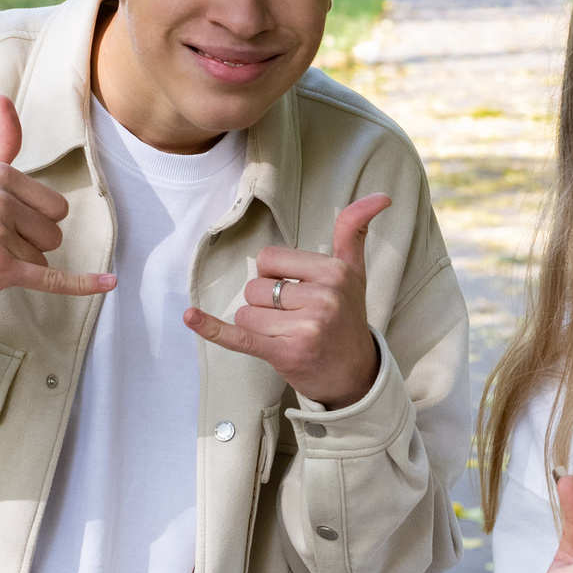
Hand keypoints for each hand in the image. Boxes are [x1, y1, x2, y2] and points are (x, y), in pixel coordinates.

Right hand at [0, 96, 114, 307]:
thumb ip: (1, 141)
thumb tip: (3, 98)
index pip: (55, 206)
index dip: (33, 220)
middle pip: (54, 232)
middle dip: (31, 244)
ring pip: (44, 257)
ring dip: (21, 264)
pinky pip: (51, 278)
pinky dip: (80, 283)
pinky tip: (108, 282)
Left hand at [184, 194, 390, 408]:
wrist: (355, 375)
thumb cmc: (347, 320)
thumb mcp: (355, 273)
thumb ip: (354, 231)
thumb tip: (381, 196)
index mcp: (334, 272)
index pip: (269, 260)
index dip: (275, 277)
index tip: (299, 294)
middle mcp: (323, 298)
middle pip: (255, 288)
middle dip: (266, 305)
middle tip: (296, 320)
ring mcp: (305, 327)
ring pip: (246, 314)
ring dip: (258, 327)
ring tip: (288, 336)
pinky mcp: (286, 354)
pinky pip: (240, 336)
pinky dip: (212, 329)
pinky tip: (191, 316)